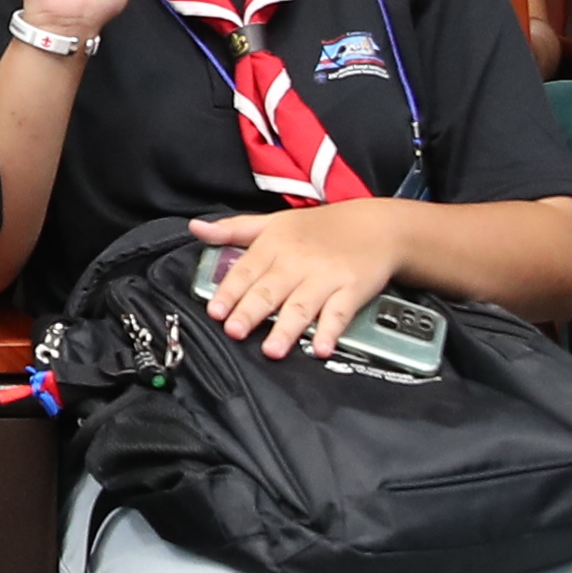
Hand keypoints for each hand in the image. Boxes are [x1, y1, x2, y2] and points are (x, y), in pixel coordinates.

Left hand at [189, 203, 414, 359]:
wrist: (377, 226)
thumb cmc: (320, 228)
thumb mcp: (274, 221)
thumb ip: (234, 230)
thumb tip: (195, 229)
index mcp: (275, 244)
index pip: (246, 270)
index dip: (230, 292)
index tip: (215, 312)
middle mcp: (298, 260)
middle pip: (270, 290)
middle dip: (251, 311)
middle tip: (235, 332)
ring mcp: (326, 276)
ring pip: (302, 305)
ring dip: (287, 328)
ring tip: (272, 350)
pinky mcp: (353, 289)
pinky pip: (339, 313)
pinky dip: (331, 330)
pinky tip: (322, 348)